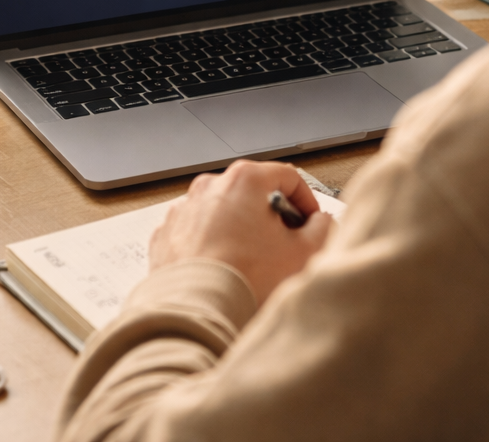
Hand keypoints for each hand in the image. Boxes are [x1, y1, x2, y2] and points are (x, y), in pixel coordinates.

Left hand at [149, 161, 332, 305]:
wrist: (196, 311)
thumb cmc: (244, 280)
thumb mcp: (302, 253)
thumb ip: (321, 229)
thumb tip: (320, 223)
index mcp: (244, 180)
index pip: (287, 176)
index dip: (306, 200)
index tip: (310, 221)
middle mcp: (210, 186)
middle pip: (253, 193)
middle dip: (272, 217)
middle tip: (284, 245)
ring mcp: (185, 209)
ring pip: (223, 213)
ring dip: (240, 231)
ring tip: (252, 264)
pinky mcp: (167, 234)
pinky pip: (198, 233)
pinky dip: (212, 246)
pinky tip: (225, 270)